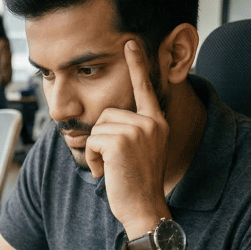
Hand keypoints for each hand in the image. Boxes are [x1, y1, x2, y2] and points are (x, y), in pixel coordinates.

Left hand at [84, 39, 169, 235]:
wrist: (144, 208)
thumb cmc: (136, 183)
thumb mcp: (139, 151)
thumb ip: (129, 131)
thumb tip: (105, 120)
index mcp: (157, 122)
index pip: (145, 87)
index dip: (137, 63)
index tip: (130, 41)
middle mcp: (151, 122)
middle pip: (107, 112)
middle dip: (102, 138)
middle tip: (116, 163)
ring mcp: (138, 130)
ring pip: (98, 127)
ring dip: (97, 151)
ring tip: (114, 168)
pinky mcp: (121, 141)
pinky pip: (93, 140)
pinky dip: (93, 159)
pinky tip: (108, 172)